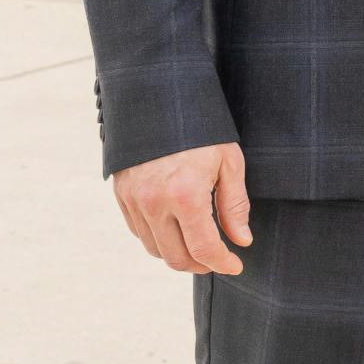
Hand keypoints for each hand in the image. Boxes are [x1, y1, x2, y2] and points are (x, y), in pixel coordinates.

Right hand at [111, 141, 251, 274]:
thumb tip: (241, 241)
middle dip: (200, 265)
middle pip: (176, 257)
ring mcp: (134, 200)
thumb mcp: (229, 161)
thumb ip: (234, 205)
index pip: (204, 249)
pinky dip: (158, 238)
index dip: (222, 264)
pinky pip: (139, 231)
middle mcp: (155, 203)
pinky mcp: (122, 194)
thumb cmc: (202, 128)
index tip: (234, 266)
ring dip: (178, 254)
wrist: (160, 98)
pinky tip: (175, 228)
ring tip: (198, 244)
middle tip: (217, 258)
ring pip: (155, 248)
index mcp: (186, 195)